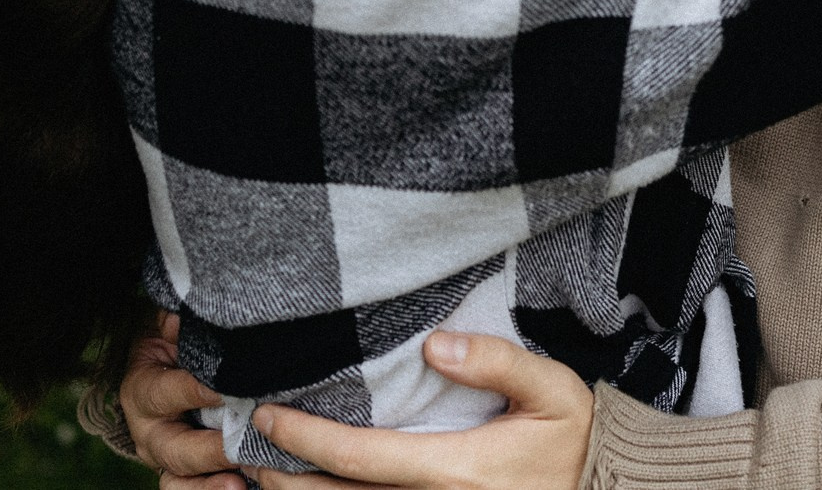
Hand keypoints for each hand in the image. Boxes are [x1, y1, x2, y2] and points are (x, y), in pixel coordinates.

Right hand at [123, 313, 245, 489]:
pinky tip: (244, 487)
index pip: (165, 393)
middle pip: (174, 450)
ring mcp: (166, 460)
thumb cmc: (179, 346)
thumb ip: (177, 323)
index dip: (195, 392)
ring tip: (239, 483)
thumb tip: (182, 317)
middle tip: (240, 445)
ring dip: (209, 485)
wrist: (172, 372)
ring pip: (179, 482)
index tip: (229, 389)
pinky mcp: (185, 476)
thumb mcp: (173, 329)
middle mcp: (150, 432)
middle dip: (209, 450)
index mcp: (142, 391)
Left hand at [252, 332, 593, 489]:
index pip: (355, 458)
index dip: (302, 438)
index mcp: (452, 472)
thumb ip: (497, 362)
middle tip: (245, 447)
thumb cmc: (576, 440)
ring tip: (262, 477)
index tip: (267, 414)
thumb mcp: (552, 390)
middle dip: (280, 477)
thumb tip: (434, 344)